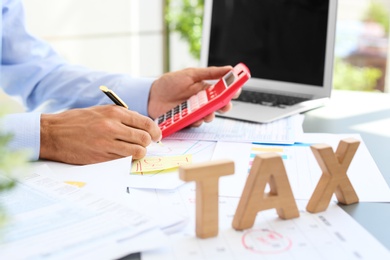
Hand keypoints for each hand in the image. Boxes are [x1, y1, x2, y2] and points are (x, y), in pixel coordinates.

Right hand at [39, 105, 161, 164]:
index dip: (155, 131)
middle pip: (145, 137)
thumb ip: (121, 116)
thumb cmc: (76, 121)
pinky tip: (123, 156)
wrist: (53, 133)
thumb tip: (141, 123)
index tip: (156, 136)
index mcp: (114, 112)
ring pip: (138, 150)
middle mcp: (113, 126)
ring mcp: (108, 142)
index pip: (146, 122)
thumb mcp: (100, 111)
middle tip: (145, 144)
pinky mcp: (102, 156)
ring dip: (140, 152)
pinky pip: (125, 159)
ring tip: (134, 151)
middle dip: (148, 142)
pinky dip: (128, 158)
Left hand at [148, 66, 239, 126]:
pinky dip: (196, 121)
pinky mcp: (187, 121)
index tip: (237, 90)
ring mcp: (195, 112)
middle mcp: (203, 101)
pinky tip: (193, 117)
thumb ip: (210, 73)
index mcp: (206, 88)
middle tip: (225, 105)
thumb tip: (229, 69)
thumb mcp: (191, 74)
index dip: (232, 91)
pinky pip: (196, 123)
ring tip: (207, 113)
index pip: (224, 90)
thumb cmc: (170, 83)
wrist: (151, 96)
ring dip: (210, 115)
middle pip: (219, 105)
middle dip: (225, 106)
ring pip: (209, 116)